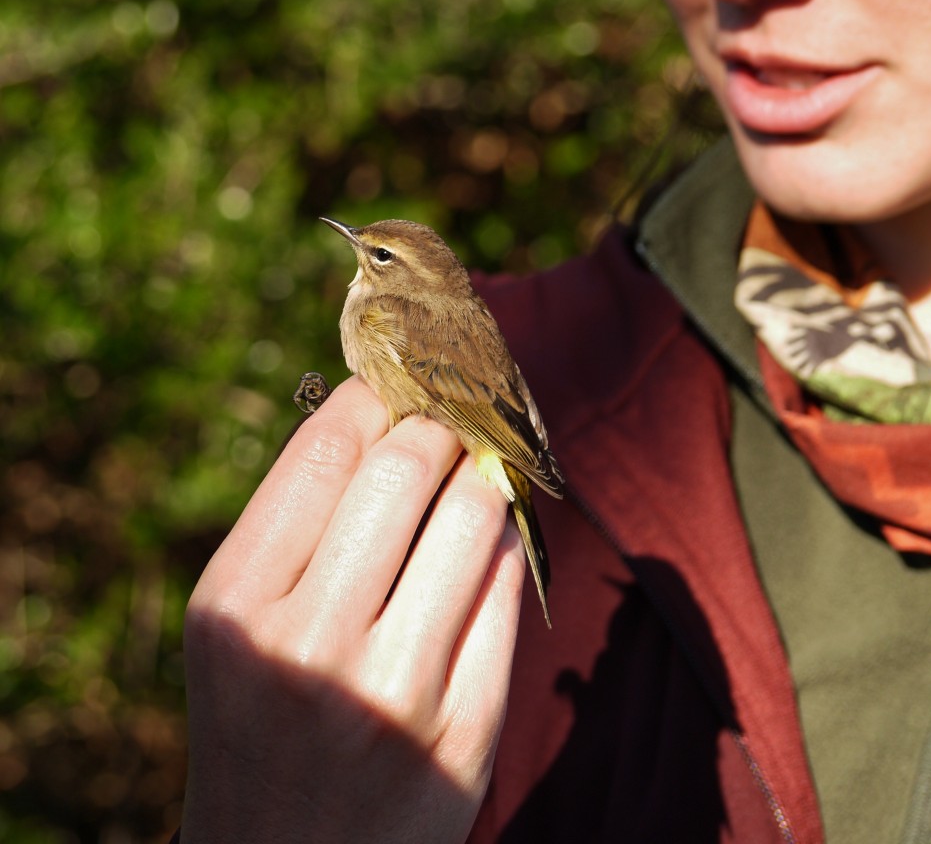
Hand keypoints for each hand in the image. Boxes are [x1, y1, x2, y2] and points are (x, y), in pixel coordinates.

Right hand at [179, 377, 523, 843]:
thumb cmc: (263, 725)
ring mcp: (395, 691)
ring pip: (476, 514)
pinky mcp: (466, 732)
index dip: (374, 395)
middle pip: (408, 465)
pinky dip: (504, 550)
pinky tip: (485, 551)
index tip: (398, 384)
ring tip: (473, 478)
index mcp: (235, 605)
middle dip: (440, 425)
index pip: (323, 449)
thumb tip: (389, 412)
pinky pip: (509, 590)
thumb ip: (302, 525)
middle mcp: (310, 644)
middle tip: (449, 422)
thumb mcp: (241, 628)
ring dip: (483, 478)